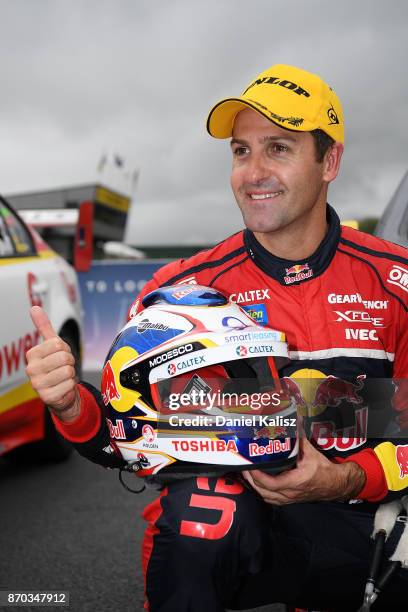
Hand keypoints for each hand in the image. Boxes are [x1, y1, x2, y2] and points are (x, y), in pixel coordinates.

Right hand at [26, 306, 80, 421]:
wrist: (60, 392)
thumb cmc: (56, 366)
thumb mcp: (51, 345)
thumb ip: (43, 327)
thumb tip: (34, 308)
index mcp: (32, 354)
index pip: (58, 344)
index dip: (65, 349)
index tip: (60, 355)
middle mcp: (31, 369)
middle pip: (64, 357)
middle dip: (70, 362)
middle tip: (63, 367)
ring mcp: (37, 384)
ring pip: (68, 371)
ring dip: (71, 374)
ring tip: (63, 377)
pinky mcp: (47, 397)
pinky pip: (69, 385)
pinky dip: (71, 386)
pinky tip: (63, 387)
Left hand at [243, 437, 364, 503]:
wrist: (336, 484)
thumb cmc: (324, 469)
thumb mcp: (312, 452)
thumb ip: (300, 438)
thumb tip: (294, 420)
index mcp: (295, 481)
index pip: (271, 483)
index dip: (257, 475)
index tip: (250, 465)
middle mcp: (290, 493)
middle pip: (264, 491)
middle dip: (251, 480)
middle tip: (243, 466)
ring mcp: (289, 498)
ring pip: (266, 497)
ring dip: (254, 487)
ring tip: (246, 473)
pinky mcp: (289, 500)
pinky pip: (271, 499)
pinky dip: (261, 491)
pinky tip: (256, 482)